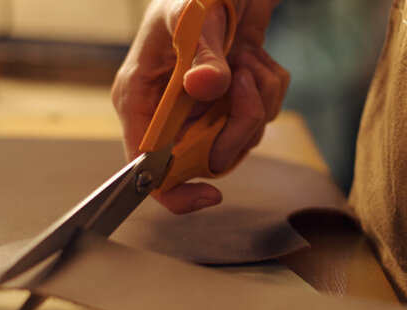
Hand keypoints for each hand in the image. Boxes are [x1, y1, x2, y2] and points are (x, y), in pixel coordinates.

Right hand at [111, 0, 288, 213]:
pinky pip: (261, 116)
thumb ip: (202, 52)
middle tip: (244, 80)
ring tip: (246, 57)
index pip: (144, 166)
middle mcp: (166, 110)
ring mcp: (200, 109)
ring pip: (239, 139)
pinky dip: (268, 86)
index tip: (210, 193)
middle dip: (236, 124)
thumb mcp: (193, 13)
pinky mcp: (229, 102)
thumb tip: (204, 87)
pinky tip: (254, 57)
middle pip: (204, 157)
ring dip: (256, 99)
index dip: (175, 189)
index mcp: (138, 97)